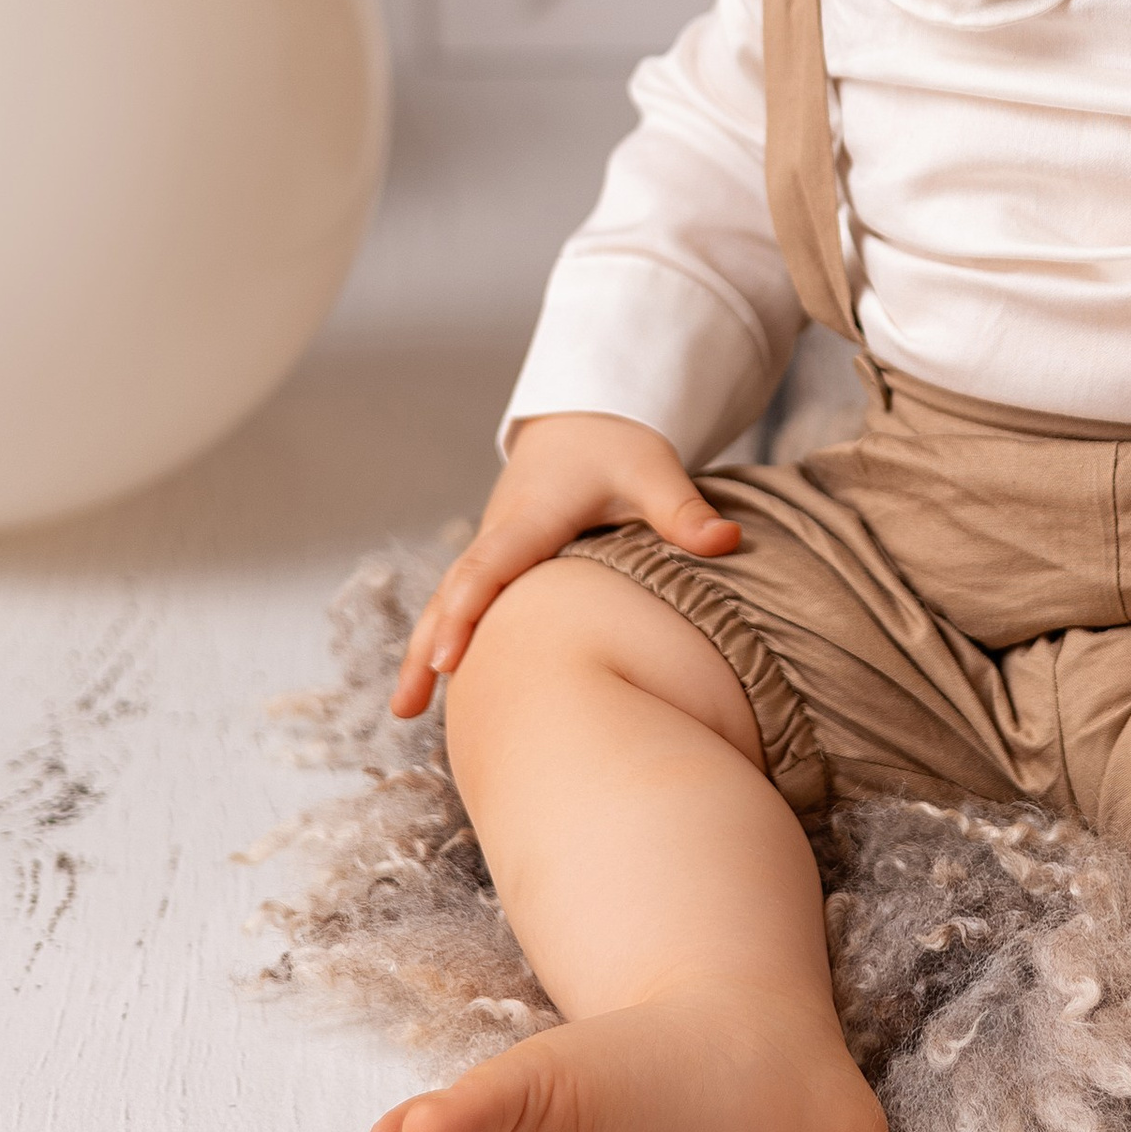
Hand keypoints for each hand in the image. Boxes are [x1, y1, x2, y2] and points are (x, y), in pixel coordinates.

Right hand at [390, 410, 738, 719]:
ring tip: (402, 711)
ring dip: (423, 651)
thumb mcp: (654, 469)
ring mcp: (493, 548)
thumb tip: (727, 541)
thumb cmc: (617, 447)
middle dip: (427, 646)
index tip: (449, 658)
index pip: (490, 567)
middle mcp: (501, 533)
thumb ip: (684, 509)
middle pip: (452, 592)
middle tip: (404, 705)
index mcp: (533, 515)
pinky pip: (462, 602)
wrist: (582, 420)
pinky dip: (443, 638)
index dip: (466, 611)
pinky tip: (436, 687)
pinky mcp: (497, 562)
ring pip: (447, 601)